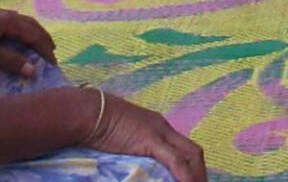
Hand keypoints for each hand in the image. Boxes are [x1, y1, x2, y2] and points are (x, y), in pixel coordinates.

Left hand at [0, 4, 56, 75]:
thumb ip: (10, 61)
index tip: (53, 64)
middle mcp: (7, 14)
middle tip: (51, 54)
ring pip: (23, 22)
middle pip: (33, 25)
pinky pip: (14, 22)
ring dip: (34, 34)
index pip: (36, 35)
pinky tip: (16, 37)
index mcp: (10, 22)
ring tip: (38, 45)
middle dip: (44, 40)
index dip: (46, 50)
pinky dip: (22, 31)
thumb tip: (33, 70)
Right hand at [81, 89, 207, 181]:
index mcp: (158, 126)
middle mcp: (164, 128)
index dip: (192, 166)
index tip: (193, 179)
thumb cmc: (96, 123)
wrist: (87, 112)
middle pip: (194, 151)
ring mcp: (160, 132)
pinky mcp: (152, 140)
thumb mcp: (120, 138)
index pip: (184, 147)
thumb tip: (136, 164)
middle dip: (200, 172)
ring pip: (190, 156)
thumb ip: (133, 149)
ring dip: (196, 176)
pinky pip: (175, 161)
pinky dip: (185, 176)